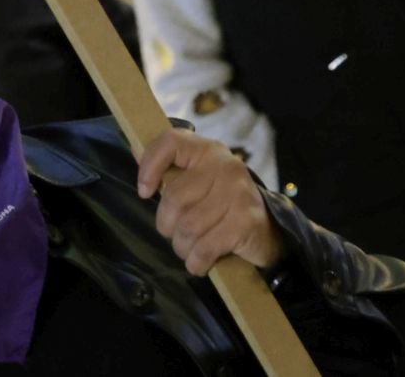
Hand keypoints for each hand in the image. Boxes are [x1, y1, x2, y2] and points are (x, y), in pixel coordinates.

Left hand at [135, 128, 285, 275]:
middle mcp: (225, 165)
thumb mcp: (197, 182)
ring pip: (188, 228)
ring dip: (183, 248)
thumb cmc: (222, 206)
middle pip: (174, 198)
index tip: (145, 192)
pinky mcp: (246, 221)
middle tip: (177, 234)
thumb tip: (135, 149)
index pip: (171, 141)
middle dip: (167, 226)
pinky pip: (205, 248)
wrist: (269, 232)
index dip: (150, 165)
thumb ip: (169, 167)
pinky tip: (200, 262)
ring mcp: (238, 192)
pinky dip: (196, 262)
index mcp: (207, 150)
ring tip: (190, 249)